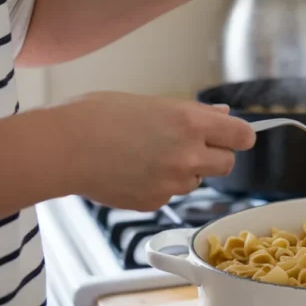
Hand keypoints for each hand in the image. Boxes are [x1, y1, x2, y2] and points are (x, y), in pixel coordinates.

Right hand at [52, 92, 255, 210]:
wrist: (62, 147)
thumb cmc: (98, 115)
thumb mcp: (152, 103)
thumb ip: (193, 114)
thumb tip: (222, 118)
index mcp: (190, 123)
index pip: (242, 136)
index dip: (239, 136)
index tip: (233, 136)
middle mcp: (188, 155)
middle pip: (227, 164)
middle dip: (214, 156)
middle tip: (189, 146)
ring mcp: (172, 183)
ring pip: (196, 181)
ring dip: (184, 171)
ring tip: (148, 156)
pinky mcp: (154, 202)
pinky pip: (169, 195)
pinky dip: (159, 186)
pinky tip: (133, 171)